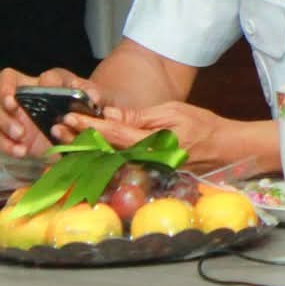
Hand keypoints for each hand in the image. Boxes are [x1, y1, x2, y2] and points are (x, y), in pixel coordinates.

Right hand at [0, 66, 104, 155]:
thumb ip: (95, 96)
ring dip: (3, 122)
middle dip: (5, 96)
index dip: (42, 82)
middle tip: (14, 108)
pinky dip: (5, 143)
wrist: (81, 132)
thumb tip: (93, 97)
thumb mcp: (96, 102)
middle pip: (7, 87)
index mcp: (54, 83)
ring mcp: (16, 112)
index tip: (37, 92)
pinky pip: (0, 135)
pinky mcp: (10, 131)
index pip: (47, 76)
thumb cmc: (88, 111)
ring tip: (20, 135)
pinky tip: (20, 151)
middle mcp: (30, 93)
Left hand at [75, 103, 242, 169]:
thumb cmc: (203, 126)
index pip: (114, 134)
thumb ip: (141, 116)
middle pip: (104, 150)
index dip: (91, 125)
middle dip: (79, 139)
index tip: (71, 117)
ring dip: (84, 149)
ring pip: (107, 160)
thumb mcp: (174, 112)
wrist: (225, 149)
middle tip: (58, 128)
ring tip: (64, 139)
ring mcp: (145, 170)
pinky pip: (118, 166)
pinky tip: (84, 153)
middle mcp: (145, 160)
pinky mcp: (146, 173)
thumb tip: (112, 115)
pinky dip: (98, 158)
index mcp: (153, 143)